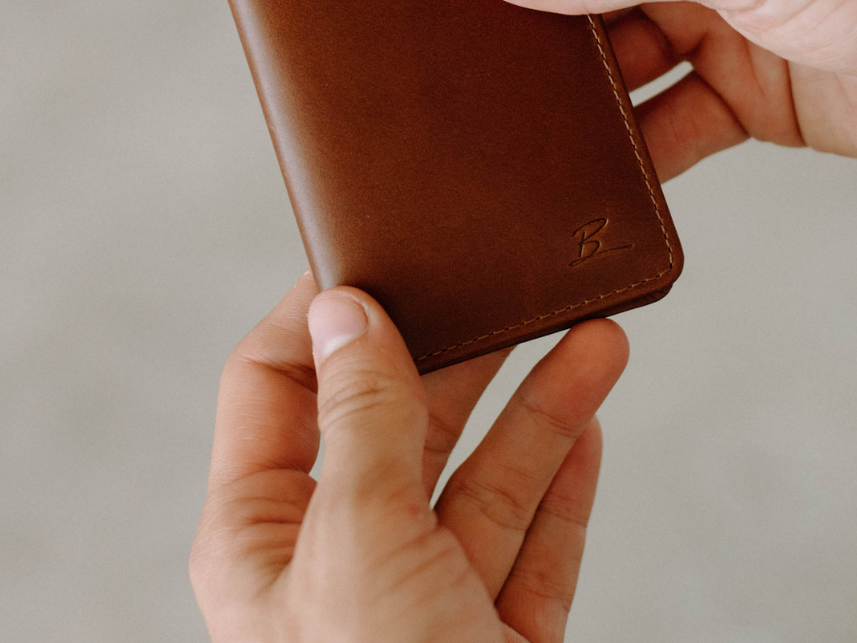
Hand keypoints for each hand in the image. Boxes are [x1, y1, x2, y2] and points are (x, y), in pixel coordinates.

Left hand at [190, 273, 628, 642]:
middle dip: (459, 351)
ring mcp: (420, 604)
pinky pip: (531, 539)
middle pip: (396, 421)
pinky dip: (562, 479)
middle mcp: (337, 563)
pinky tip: (588, 422)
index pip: (276, 388)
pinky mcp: (494, 638)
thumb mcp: (358, 548)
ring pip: (481, 476)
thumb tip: (347, 312)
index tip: (382, 252)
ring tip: (592, 335)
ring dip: (539, 403)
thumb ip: (360, 425)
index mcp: (264, 539)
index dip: (325, 316)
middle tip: (508, 283)